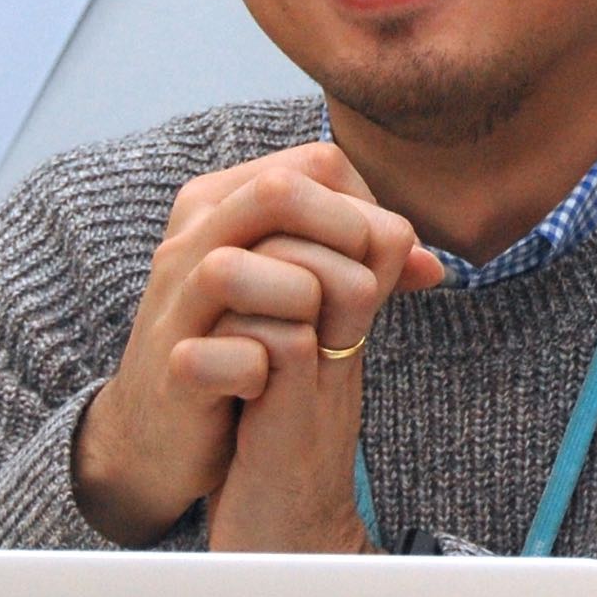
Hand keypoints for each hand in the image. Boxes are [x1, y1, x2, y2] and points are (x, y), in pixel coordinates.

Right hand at [203, 143, 417, 549]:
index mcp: (221, 202)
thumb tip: (432, 264)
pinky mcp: (171, 370)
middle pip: (277, 191)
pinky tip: (274, 381)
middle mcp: (189, 240)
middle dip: (344, 234)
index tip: (383, 261)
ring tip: (318, 333)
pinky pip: (222, 357)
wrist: (164, 432)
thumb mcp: (299, 289)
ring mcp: (173, 304)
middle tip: (368, 286)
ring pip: (231, 268)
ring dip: (300, 300)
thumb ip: (361, 266)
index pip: (317, 164)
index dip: (368, 209)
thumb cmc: (246, 342)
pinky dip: (262, 370)